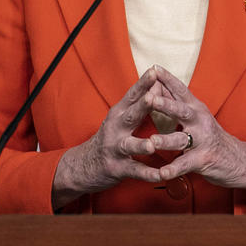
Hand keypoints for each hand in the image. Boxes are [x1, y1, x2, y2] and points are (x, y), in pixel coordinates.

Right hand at [51, 67, 167, 208]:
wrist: (84, 166)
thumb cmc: (111, 137)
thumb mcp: (120, 118)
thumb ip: (139, 102)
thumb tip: (159, 81)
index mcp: (118, 113)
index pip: (131, 95)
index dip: (143, 83)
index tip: (154, 70)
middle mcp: (115, 128)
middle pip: (131, 115)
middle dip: (143, 106)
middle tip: (154, 97)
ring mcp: (115, 149)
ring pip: (130, 146)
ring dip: (142, 145)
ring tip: (152, 144)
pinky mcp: (117, 168)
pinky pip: (135, 171)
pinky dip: (149, 174)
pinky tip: (161, 175)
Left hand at [147, 66, 245, 197]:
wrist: (238, 159)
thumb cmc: (209, 135)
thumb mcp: (195, 115)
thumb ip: (175, 102)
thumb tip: (156, 84)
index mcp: (195, 108)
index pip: (180, 90)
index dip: (167, 78)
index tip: (152, 68)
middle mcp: (199, 121)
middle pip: (181, 110)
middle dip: (165, 104)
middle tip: (149, 98)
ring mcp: (202, 140)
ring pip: (181, 139)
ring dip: (166, 140)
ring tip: (152, 140)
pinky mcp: (204, 159)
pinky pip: (186, 164)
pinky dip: (174, 169)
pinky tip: (162, 173)